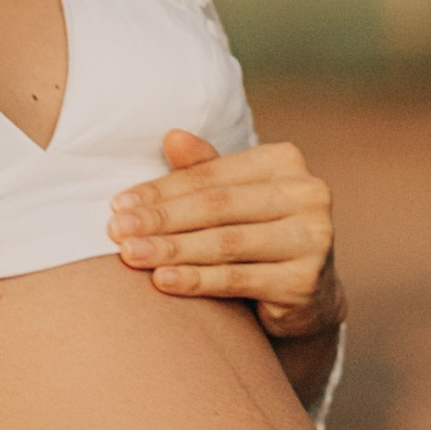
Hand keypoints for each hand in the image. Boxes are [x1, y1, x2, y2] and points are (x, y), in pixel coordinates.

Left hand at [106, 131, 343, 347]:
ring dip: (172, 250)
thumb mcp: (231, 197)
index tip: (118, 204)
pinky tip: (163, 281)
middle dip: (161, 219)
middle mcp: (308, 193)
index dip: (162, 190)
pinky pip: (239, 278)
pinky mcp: (306, 280)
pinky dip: (196, 280)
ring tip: (131, 255)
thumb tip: (171, 136)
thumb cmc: (256, 232)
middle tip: (117, 231)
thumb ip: (203, 169)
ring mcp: (313, 237)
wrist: (306, 293)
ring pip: (226, 242)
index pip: (211, 175)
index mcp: (285, 160)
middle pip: (217, 206)